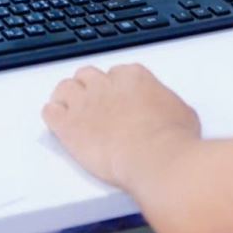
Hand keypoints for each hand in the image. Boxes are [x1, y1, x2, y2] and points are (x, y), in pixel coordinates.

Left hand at [43, 64, 200, 189]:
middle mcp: (106, 84)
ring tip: (69, 111)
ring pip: (64, 88)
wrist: (155, 158)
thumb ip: (167, 104)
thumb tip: (167, 111)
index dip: (115, 88)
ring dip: (67, 98)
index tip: (116, 100)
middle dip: (88, 88)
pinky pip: (50, 112)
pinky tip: (58, 123)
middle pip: (87, 75)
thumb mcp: (182, 112)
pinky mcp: (68, 126)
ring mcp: (84, 103)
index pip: (116, 73)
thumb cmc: (171, 139)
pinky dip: (53, 116)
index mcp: (133, 76)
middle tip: (92, 104)